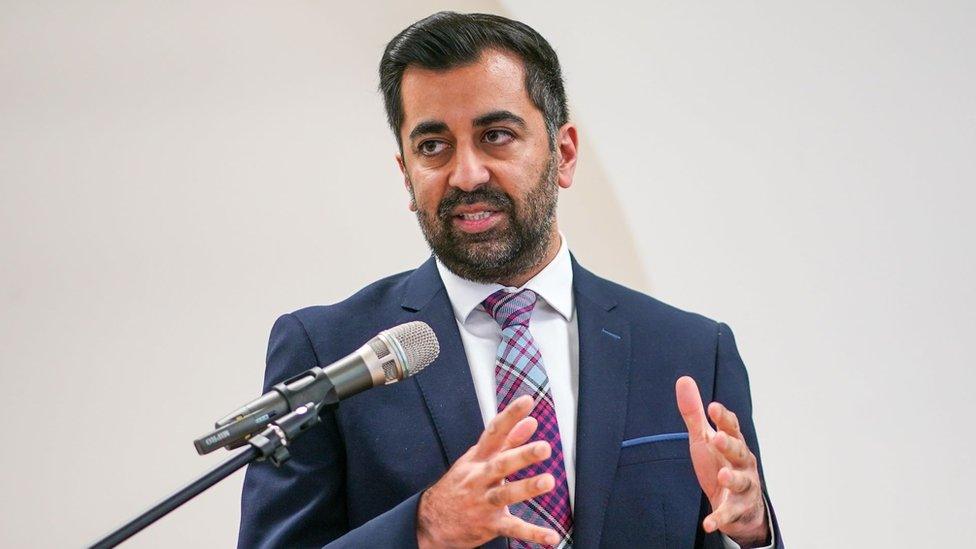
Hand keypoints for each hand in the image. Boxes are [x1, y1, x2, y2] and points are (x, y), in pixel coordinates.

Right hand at [416, 395, 559, 548]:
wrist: (430, 520)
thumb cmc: (461, 485)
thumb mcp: (478, 459)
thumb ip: (509, 441)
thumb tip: (531, 422)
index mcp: (478, 458)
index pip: (494, 432)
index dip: (510, 416)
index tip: (527, 401)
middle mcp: (479, 478)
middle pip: (501, 464)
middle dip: (522, 455)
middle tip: (544, 447)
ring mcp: (483, 502)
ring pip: (505, 494)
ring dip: (526, 488)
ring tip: (548, 481)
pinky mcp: (489, 525)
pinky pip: (512, 529)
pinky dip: (532, 534)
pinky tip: (551, 536)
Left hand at [675, 376, 768, 546]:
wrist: (739, 504)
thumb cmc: (720, 463)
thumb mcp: (704, 438)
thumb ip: (694, 413)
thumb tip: (683, 379)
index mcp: (734, 443)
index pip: (732, 427)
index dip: (723, 417)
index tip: (712, 406)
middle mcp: (743, 463)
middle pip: (739, 451)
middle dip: (730, 444)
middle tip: (717, 437)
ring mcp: (743, 486)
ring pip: (740, 482)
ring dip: (731, 478)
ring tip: (722, 476)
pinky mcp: (737, 509)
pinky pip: (728, 514)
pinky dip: (719, 519)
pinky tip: (708, 524)